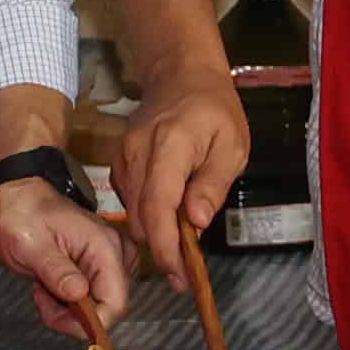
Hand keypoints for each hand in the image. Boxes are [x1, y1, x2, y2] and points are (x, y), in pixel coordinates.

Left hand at [0, 175, 131, 340]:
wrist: (21, 199)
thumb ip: (56, 270)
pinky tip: (54, 285)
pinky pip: (93, 298)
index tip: (59, 319)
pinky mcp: (102, 266)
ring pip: (100, 306)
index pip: (116, 303)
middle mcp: (116, 254)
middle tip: (44, 298)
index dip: (90, 322)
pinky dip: (71, 301)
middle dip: (74, 315)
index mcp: (105, 247)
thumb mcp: (31, 245)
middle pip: (109, 308)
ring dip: (70, 309)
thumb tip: (78, 295)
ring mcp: (111, 260)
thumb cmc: (25, 215)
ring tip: (46, 287)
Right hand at [108, 81, 247, 298]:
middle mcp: (139, 151)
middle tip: (185, 274)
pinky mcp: (118, 162)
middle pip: (141, 216)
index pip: (159, 204)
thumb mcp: (232, 146)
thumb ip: (213, 185)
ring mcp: (123, 156)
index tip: (178, 274)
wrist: (181, 76)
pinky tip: (168, 219)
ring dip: (155, 235)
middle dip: (162, 251)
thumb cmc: (213, 109)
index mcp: (171, 144)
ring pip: (133, 213)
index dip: (165, 245)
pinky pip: (129, 201)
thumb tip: (196, 222)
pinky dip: (147, 217)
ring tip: (181, 249)